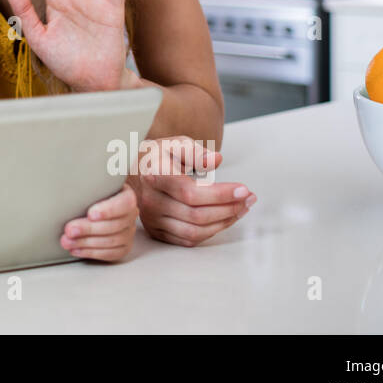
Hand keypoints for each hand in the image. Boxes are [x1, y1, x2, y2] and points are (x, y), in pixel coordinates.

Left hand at [60, 182, 137, 261]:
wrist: (91, 205)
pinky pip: (110, 254)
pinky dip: (91, 253)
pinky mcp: (123, 247)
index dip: (109, 210)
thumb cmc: (91, 192)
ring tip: (67, 241)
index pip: (125, 203)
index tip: (90, 213)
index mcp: (126, 195)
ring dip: (86, 243)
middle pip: (115, 225)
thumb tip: (69, 179)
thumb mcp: (91, 183)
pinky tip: (76, 250)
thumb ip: (87, 182)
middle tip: (69, 230)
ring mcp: (128, 232)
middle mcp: (130, 215)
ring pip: (111, 241)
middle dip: (89, 229)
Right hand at [131, 137, 254, 245]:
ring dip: (224, 222)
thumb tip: (215, 160)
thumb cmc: (158, 156)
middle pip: (196, 214)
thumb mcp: (175, 143)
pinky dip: (211, 232)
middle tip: (248, 198)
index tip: (244, 190)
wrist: (133, 171)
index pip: (190, 192)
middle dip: (229, 208)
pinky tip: (224, 219)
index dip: (220, 194)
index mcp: (154, 175)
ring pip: (194, 230)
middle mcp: (150, 200)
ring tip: (241, 209)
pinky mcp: (156, 230)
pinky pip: (188, 239)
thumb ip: (195, 151)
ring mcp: (152, 218)